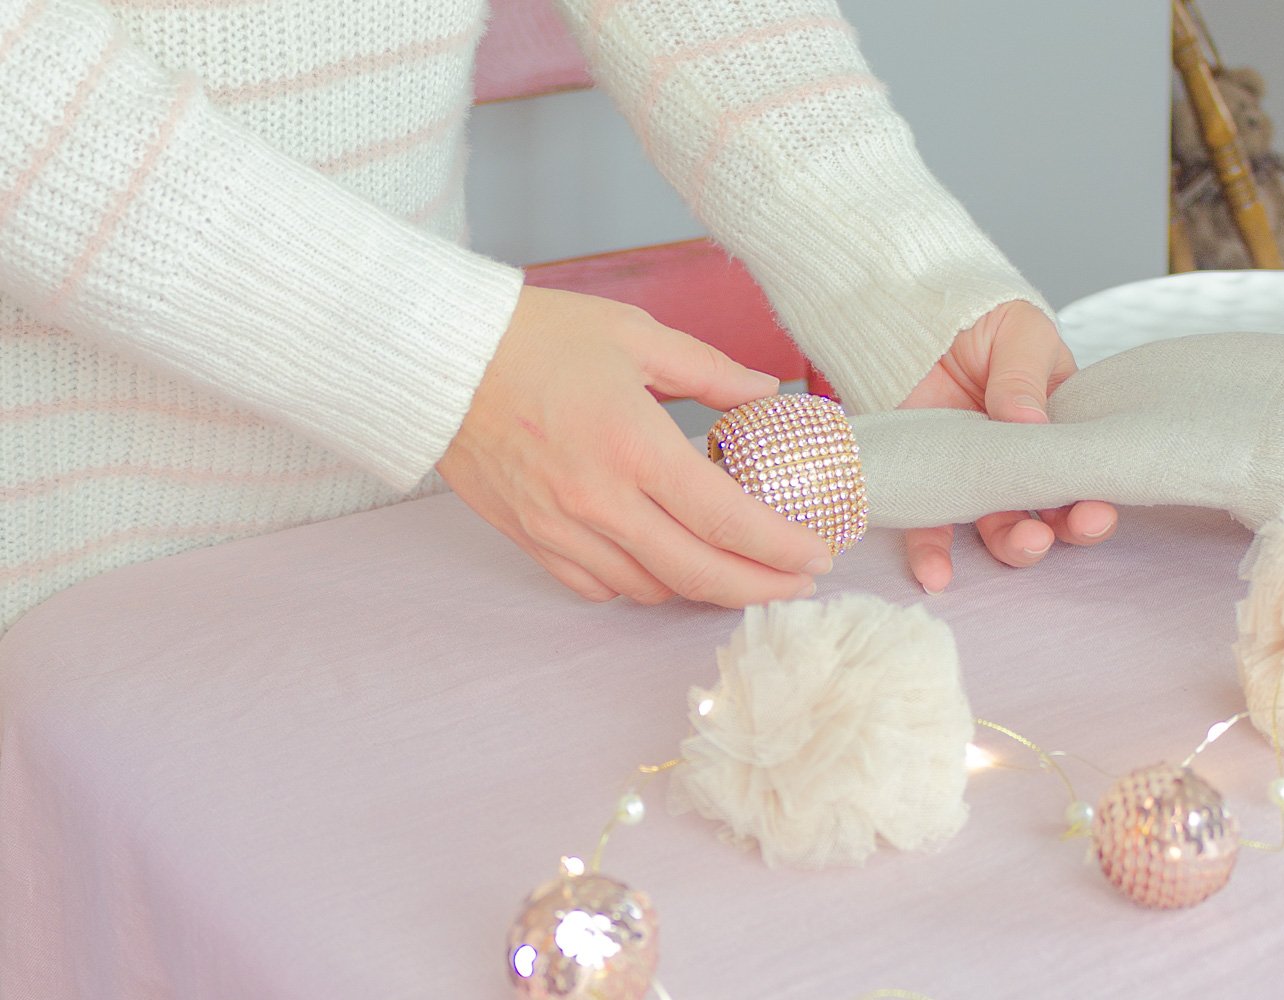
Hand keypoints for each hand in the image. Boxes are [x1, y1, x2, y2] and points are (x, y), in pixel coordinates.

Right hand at [437, 286, 831, 606]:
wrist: (440, 359)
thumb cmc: (536, 336)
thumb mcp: (635, 334)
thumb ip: (710, 371)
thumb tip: (766, 391)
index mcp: (634, 444)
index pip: (725, 518)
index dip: (780, 547)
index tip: (818, 555)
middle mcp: (600, 499)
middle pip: (697, 573)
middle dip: (759, 588)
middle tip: (796, 584)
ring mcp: (561, 528)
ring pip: (650, 588)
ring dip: (702, 589)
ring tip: (738, 572)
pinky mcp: (531, 539)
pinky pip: (598, 587)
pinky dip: (641, 585)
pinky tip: (665, 567)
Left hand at [898, 300, 1116, 592]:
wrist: (918, 317)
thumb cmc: (984, 321)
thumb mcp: (1019, 333)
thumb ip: (1025, 377)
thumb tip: (1030, 422)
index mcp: (1061, 427)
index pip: (1085, 471)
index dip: (1095, 497)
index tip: (1095, 510)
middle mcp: (1023, 462)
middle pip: (1051, 512)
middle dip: (1062, 531)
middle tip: (1055, 531)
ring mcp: (976, 477)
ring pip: (1001, 529)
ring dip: (1015, 547)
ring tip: (1021, 544)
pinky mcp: (930, 483)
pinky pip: (931, 529)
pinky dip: (934, 556)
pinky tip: (937, 577)